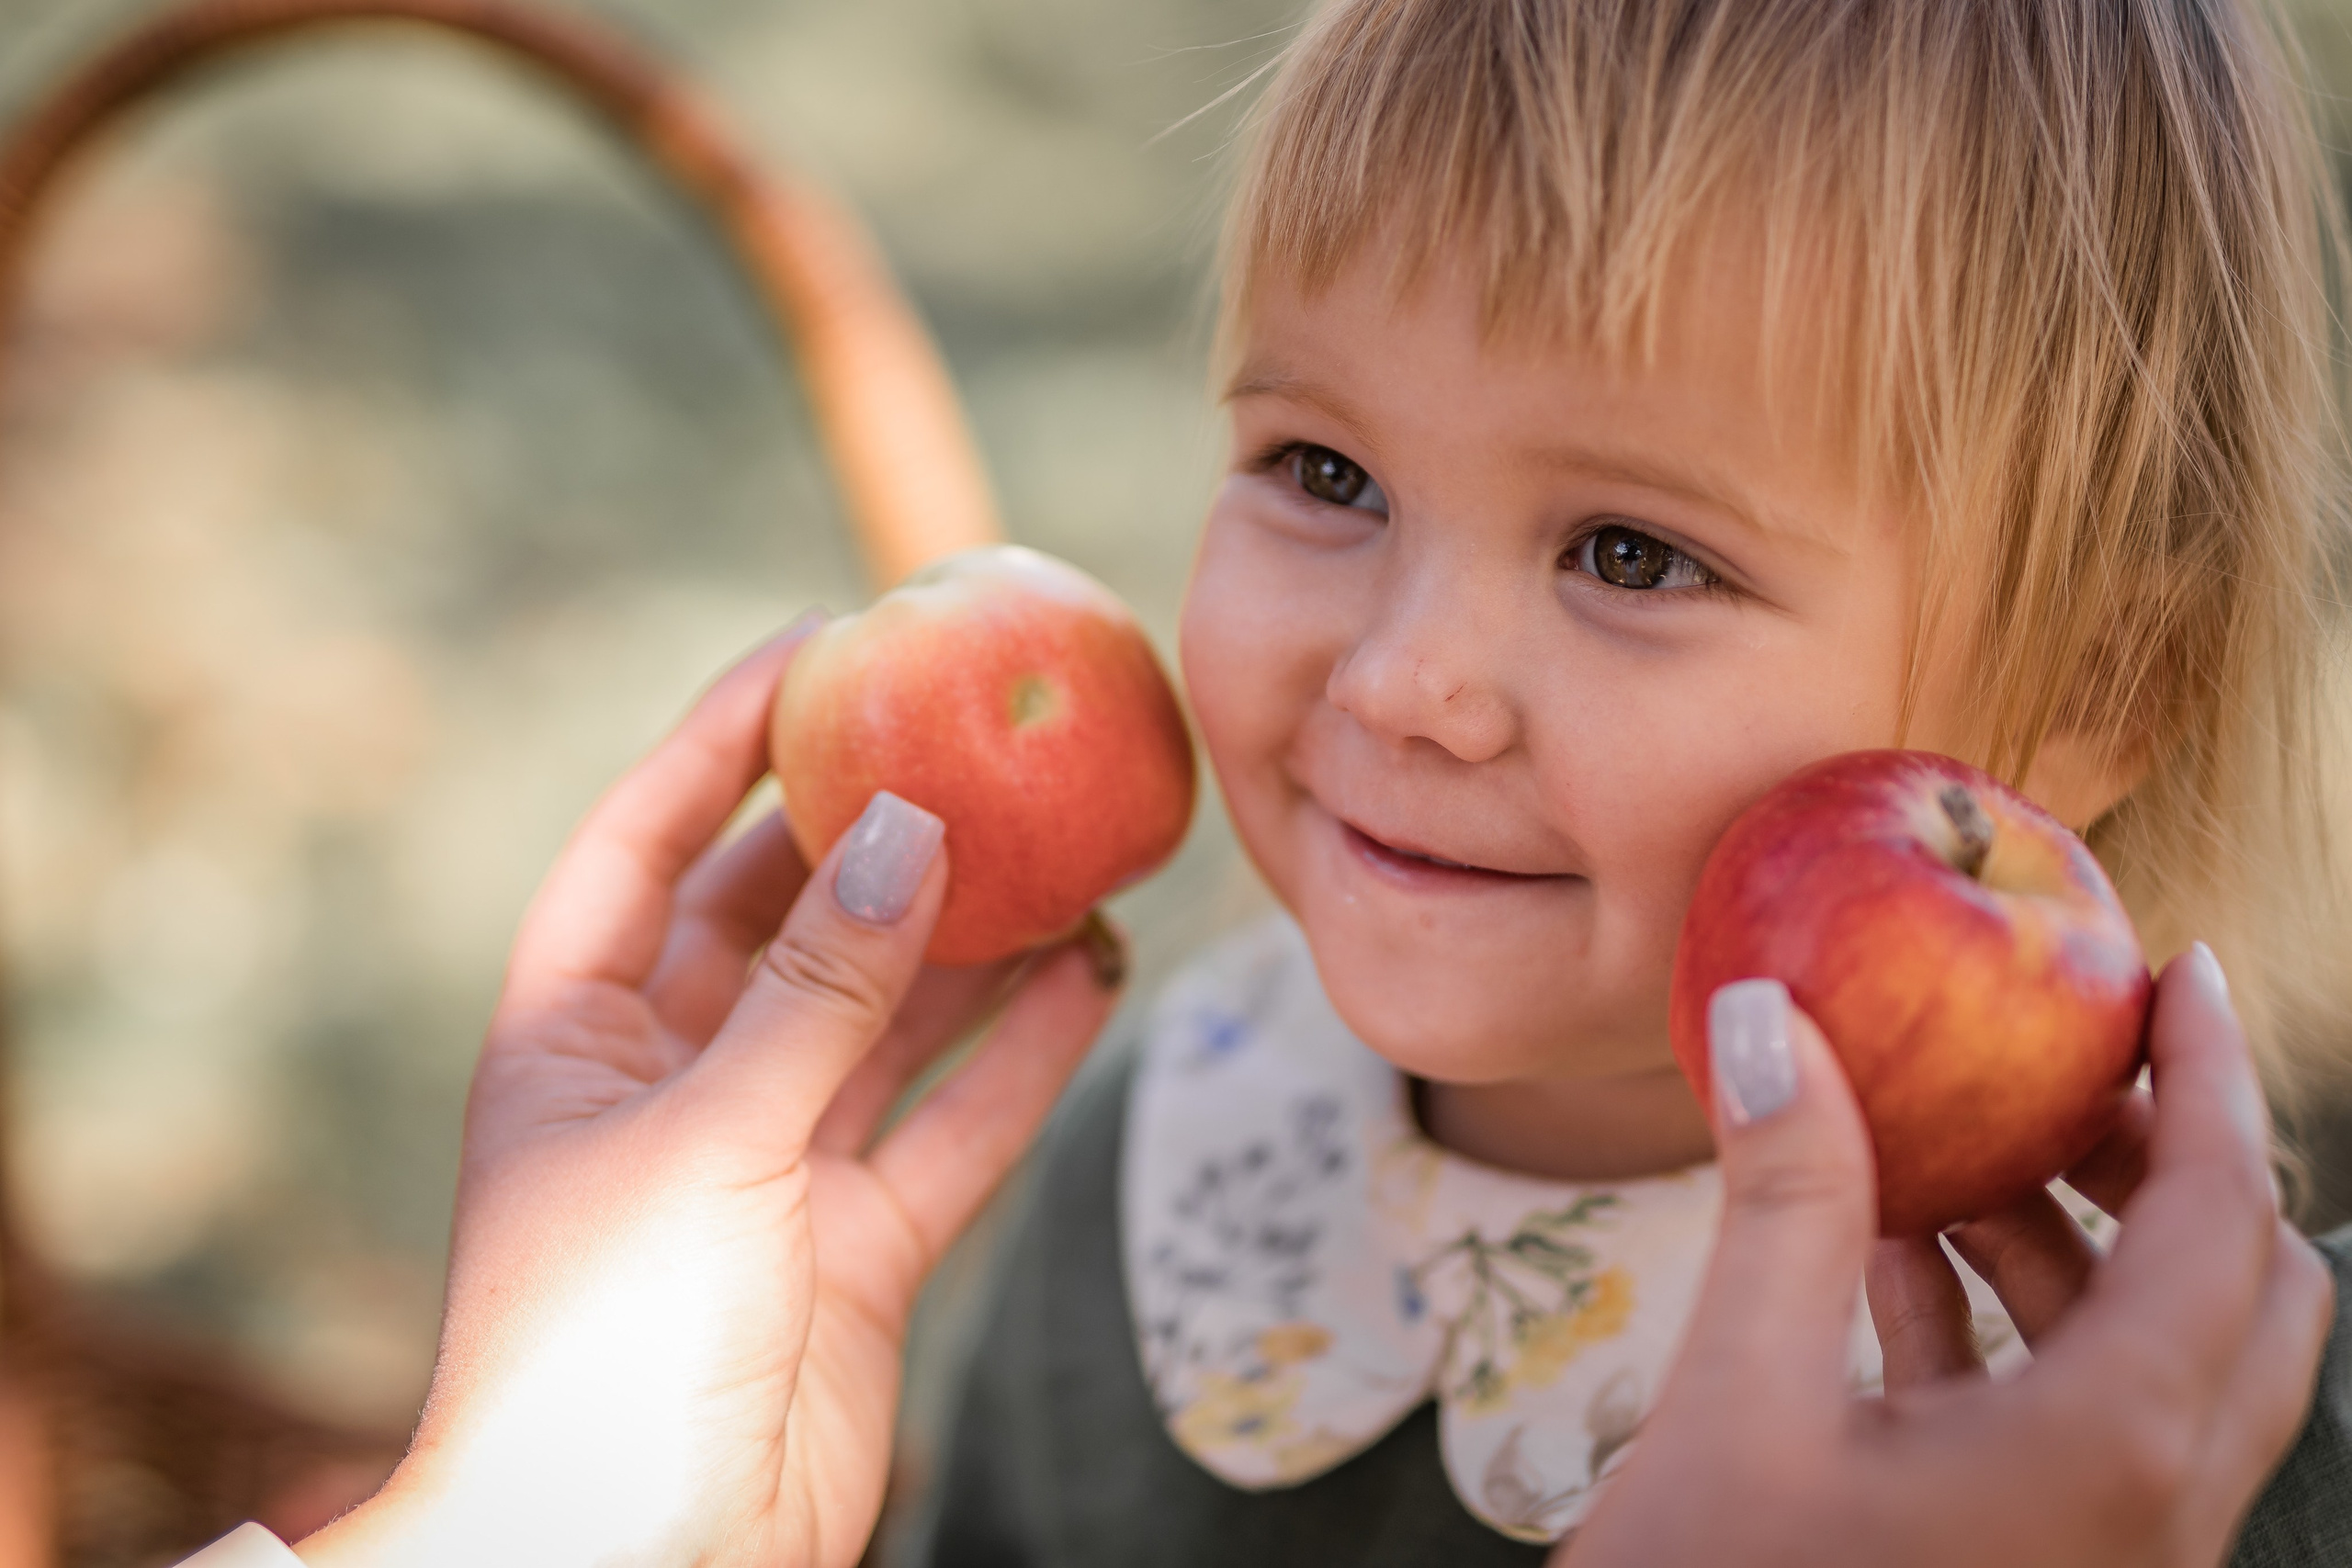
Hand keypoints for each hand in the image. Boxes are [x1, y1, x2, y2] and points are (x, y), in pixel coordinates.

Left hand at [296, 626, 1122, 1567]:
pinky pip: (952, 1126)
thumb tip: (907, 829)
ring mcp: (771, 1166)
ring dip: (972, 942)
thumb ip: (817, 992)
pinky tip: (1091, 981)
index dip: (722, 742)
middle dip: (872, 834)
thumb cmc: (600, 1353)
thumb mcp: (704, 1141)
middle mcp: (673, 1084)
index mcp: (572, 1039)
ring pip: (887, 1019)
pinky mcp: (857, 1247)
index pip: (644, 846)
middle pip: (782, 920)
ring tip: (1069, 851)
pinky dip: (1020, 1059)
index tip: (816, 648)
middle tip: (973, 739)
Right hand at [1559, 946, 2333, 1567]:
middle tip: (2071, 1062)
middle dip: (2170, 1158)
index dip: (2209, 1077)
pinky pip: (2088, 1427)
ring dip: (2084, 1243)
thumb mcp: (1740, 1399)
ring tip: (1961, 1151)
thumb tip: (1775, 1019)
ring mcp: (2114, 1555)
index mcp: (2111, 1451)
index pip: (2227, 1217)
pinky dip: (2023, 1328)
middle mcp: (2153, 1507)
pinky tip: (1899, 1264)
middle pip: (2243, 1290)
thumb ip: (1786, 1200)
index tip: (2178, 969)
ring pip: (2167, 1361)